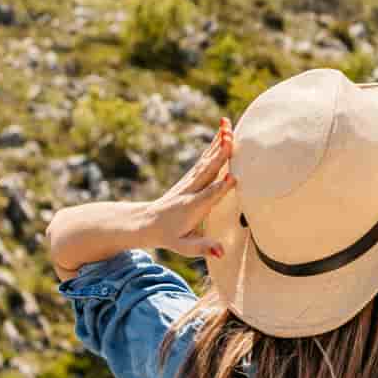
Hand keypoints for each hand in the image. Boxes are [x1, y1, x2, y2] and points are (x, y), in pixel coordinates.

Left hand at [142, 118, 236, 258]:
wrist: (144, 222)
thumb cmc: (167, 236)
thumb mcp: (182, 247)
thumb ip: (201, 248)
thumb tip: (222, 252)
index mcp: (191, 209)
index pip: (207, 197)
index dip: (219, 189)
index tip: (233, 178)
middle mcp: (190, 191)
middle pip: (207, 171)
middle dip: (219, 156)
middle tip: (230, 138)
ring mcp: (189, 182)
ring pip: (206, 160)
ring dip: (217, 143)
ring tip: (227, 126)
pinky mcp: (190, 177)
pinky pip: (204, 159)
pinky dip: (214, 145)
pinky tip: (223, 132)